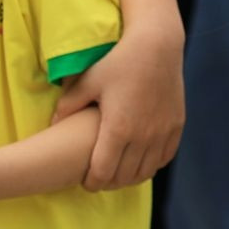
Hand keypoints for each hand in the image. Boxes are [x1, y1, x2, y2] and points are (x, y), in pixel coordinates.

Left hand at [51, 29, 184, 188]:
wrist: (157, 46)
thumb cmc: (119, 61)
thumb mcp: (88, 81)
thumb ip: (68, 105)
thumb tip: (52, 124)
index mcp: (118, 129)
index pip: (103, 172)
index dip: (92, 183)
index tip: (86, 182)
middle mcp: (143, 136)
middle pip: (124, 177)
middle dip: (109, 183)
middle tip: (100, 180)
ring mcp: (162, 133)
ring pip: (146, 171)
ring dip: (131, 178)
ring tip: (120, 174)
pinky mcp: (176, 126)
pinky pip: (164, 158)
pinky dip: (152, 164)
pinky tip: (142, 161)